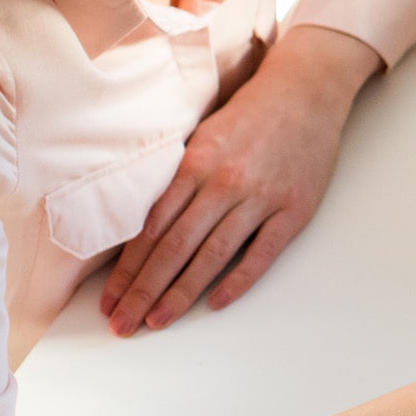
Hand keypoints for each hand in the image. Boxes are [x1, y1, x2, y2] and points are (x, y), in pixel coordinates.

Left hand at [101, 25, 379, 335]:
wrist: (306, 90)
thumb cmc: (249, 114)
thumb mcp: (203, 136)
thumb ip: (177, 178)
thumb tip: (142, 228)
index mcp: (195, 164)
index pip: (151, 228)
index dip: (127, 269)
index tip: (110, 300)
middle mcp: (224, 182)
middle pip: (174, 248)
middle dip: (143, 291)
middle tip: (122, 325)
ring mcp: (261, 197)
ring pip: (212, 255)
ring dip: (181, 294)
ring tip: (158, 322)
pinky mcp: (295, 209)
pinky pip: (262, 253)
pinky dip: (238, 280)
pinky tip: (215, 303)